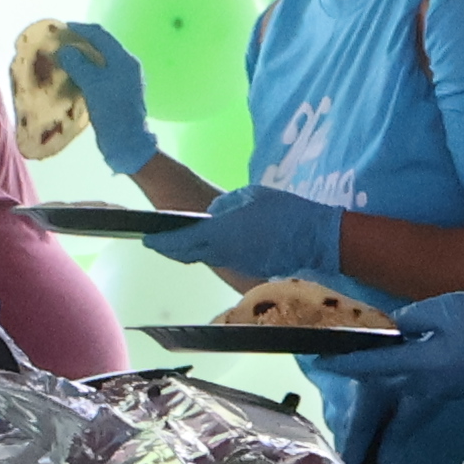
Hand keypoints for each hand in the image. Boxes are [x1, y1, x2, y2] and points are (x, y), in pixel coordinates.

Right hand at [50, 22, 155, 174]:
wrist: (127, 143)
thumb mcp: (93, 85)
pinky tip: (71, 75)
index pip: (100, 35)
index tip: (59, 29)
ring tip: (61, 58)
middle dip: (78, 43)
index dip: (79, 29)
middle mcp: (127, 66)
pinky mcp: (117, 93)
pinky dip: (84, 71)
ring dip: (80, 58)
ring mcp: (123, 80)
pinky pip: (99, 75)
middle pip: (100, 46)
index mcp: (124, 60)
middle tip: (58, 43)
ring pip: (99, 61)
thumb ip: (78, 64)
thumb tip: (63, 49)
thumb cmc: (113, 112)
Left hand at [154, 181, 339, 280]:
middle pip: (189, 253)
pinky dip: (215, 251)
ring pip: (207, 256)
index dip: (161, 241)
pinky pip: (226, 258)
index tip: (147, 238)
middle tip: (160, 241)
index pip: (180, 240)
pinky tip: (218, 242)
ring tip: (187, 238)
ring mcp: (236, 262)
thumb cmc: (285, 211)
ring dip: (194, 249)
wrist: (316, 240)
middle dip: (173, 247)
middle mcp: (223, 252)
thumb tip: (214, 213)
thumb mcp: (252, 196)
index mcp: (219, 232)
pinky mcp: (250, 267)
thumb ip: (227, 205)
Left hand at [302, 291, 463, 463]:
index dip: (347, 362)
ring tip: (370, 455)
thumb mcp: (446, 309)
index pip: (375, 365)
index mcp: (423, 364)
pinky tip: (395, 427)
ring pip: (404, 419)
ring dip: (385, 435)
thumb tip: (390, 329)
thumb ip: (411, 319)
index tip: (323, 364)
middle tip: (350, 459)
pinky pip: (417, 412)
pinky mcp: (448, 393)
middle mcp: (427, 387)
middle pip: (389, 416)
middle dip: (368, 437)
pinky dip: (402, 422)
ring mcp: (439, 394)